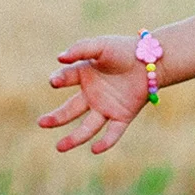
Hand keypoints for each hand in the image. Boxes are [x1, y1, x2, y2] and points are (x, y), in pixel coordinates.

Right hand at [37, 35, 147, 153]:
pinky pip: (113, 132)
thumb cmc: (125, 50)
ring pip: (88, 126)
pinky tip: (96, 149)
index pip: (66, 78)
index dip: (59, 80)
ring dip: (74, 138)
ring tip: (59, 147)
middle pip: (70, 110)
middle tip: (42, 123)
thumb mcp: (102, 46)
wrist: (152, 60)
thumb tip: (59, 58)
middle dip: (56, 118)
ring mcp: (107, 107)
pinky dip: (106, 142)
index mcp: (84, 75)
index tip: (55, 81)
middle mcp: (92, 94)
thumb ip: (81, 49)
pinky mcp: (123, 115)